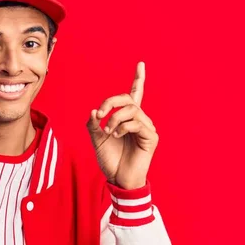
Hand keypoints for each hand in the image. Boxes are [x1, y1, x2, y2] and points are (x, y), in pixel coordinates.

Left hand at [85, 62, 158, 189]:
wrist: (118, 179)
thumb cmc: (110, 160)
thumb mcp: (96, 140)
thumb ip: (93, 125)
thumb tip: (94, 111)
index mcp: (127, 118)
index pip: (135, 95)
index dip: (139, 79)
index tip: (140, 64)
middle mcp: (139, 120)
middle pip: (127, 98)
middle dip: (110, 102)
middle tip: (99, 114)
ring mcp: (146, 128)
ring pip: (131, 109)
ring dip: (114, 118)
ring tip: (108, 132)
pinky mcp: (151, 137)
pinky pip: (136, 123)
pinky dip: (122, 127)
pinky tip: (116, 136)